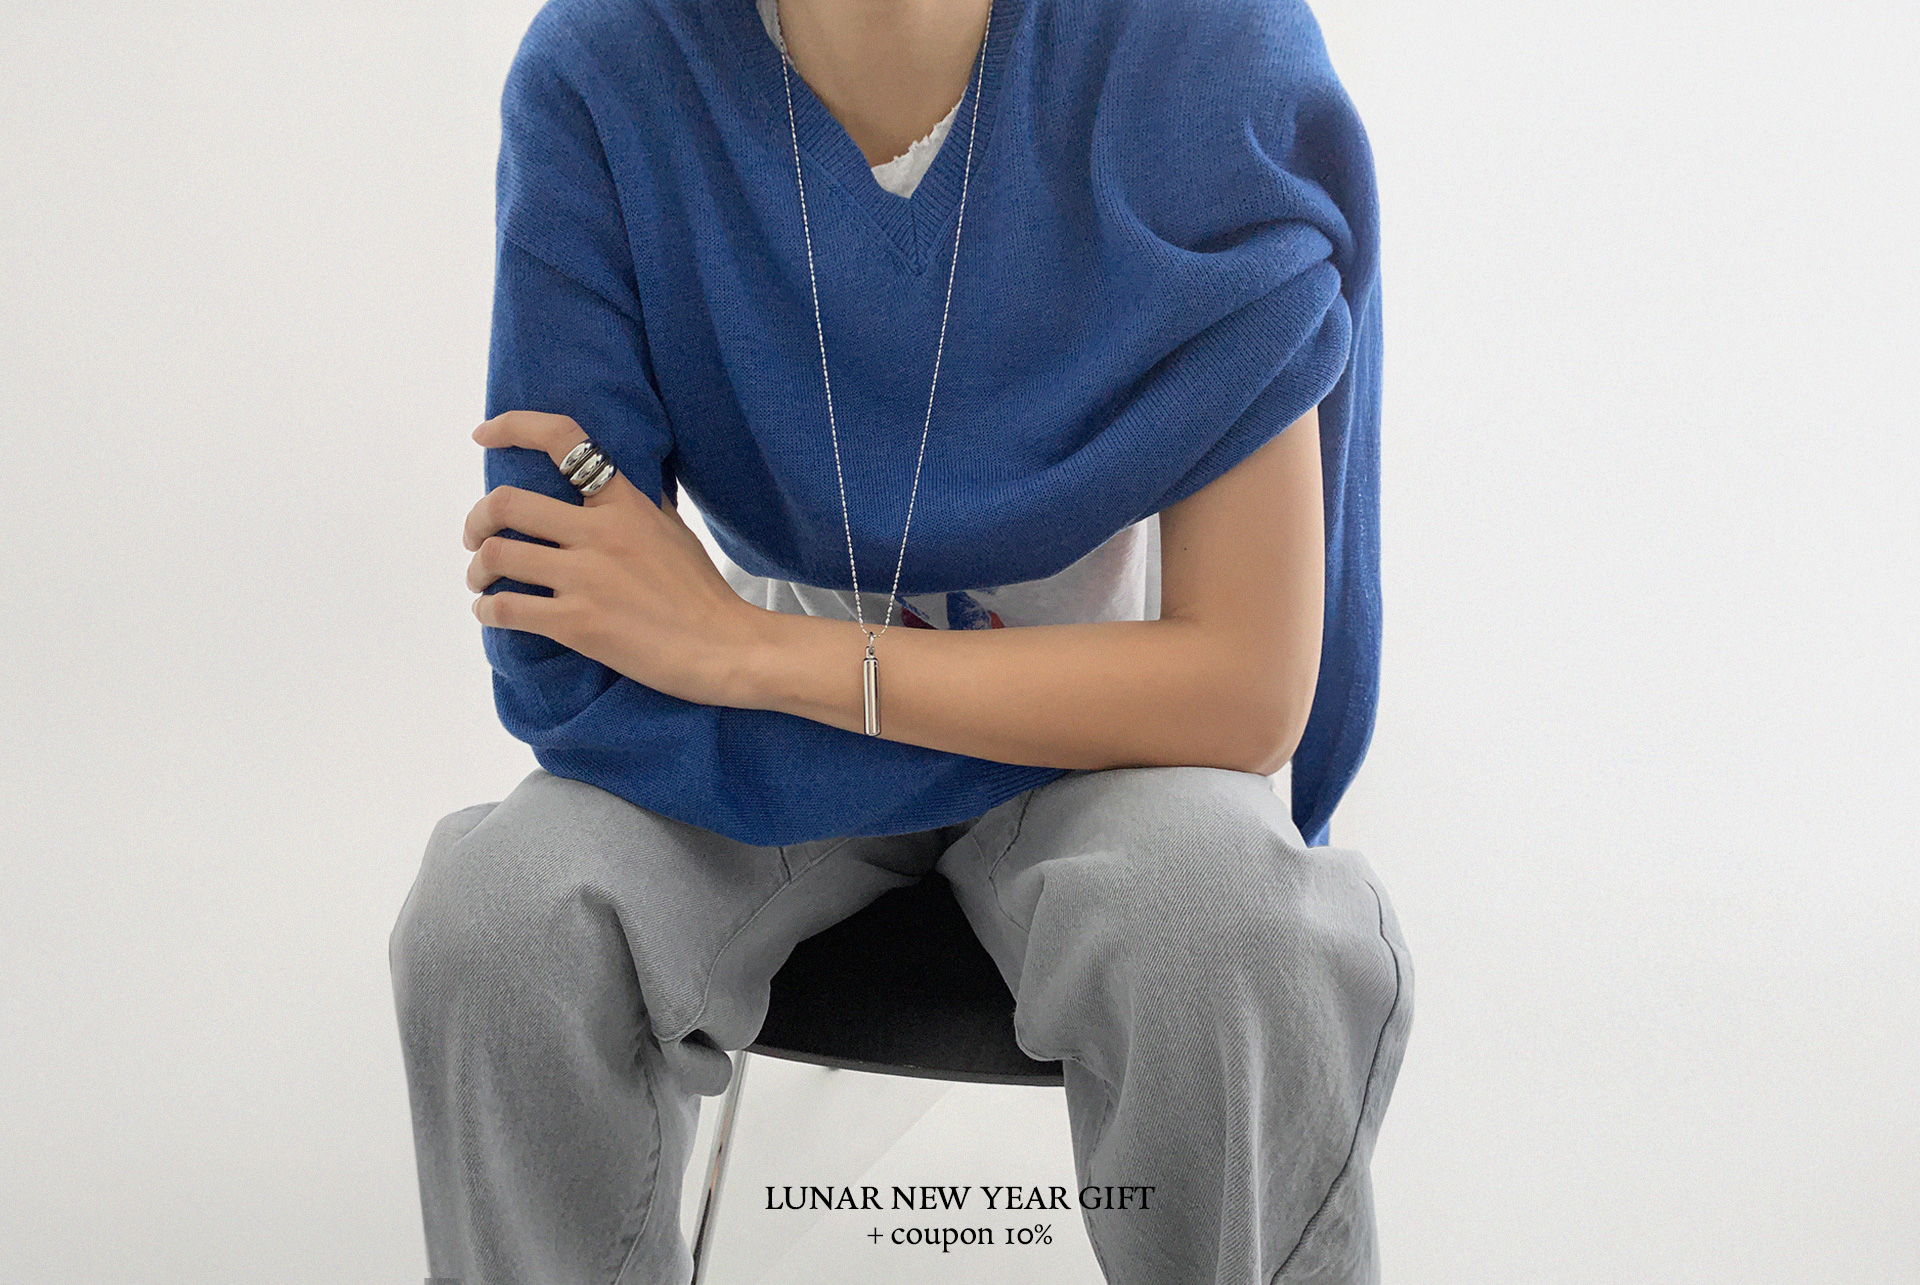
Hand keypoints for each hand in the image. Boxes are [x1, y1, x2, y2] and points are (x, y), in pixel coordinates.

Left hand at [464, 411, 761, 707]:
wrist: (726, 649)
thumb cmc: (703, 593)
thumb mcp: (675, 530)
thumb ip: (640, 502)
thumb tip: (621, 476)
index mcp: (625, 503)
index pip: (563, 439)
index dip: (513, 427)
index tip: (483, 436)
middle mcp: (601, 532)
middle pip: (506, 504)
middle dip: (476, 521)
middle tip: (476, 538)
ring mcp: (587, 578)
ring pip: (497, 555)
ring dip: (477, 570)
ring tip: (482, 582)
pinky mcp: (577, 623)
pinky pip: (505, 608)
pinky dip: (487, 610)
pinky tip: (492, 613)